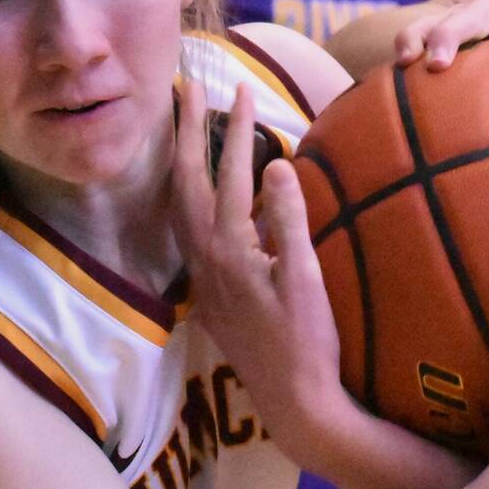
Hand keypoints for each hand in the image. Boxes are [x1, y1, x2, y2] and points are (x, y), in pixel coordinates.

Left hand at [170, 81, 345, 466]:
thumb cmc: (307, 341)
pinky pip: (187, 227)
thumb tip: (278, 162)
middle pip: (186, 181)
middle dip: (187, 131)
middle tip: (187, 87)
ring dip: (182, 161)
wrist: (294, 401)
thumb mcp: (306, 277)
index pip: (227, 175)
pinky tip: (200, 190)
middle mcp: (205, 258)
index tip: (241, 89)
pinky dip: (189, 195)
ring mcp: (203, 276)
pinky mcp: (210, 291)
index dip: (234, 130)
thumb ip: (289, 218)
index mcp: (228, 249)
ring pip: (180, 204)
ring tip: (185, 125)